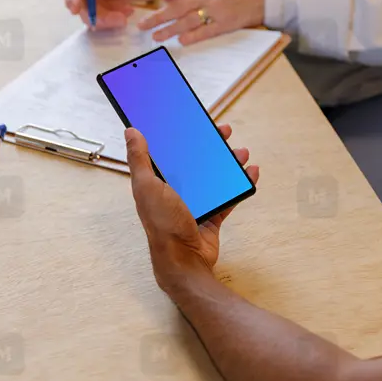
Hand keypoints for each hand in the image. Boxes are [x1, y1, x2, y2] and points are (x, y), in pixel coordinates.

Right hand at [63, 0, 138, 29]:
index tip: (75, 8)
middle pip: (75, 7)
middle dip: (88, 15)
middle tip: (99, 21)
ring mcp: (87, 6)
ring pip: (89, 18)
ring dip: (106, 20)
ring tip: (123, 17)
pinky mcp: (96, 16)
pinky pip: (101, 23)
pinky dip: (114, 20)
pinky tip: (127, 11)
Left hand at [126, 123, 258, 294]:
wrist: (184, 260)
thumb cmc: (162, 225)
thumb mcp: (147, 187)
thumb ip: (139, 159)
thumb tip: (131, 131)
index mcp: (158, 182)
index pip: (170, 151)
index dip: (181, 134)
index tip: (194, 120)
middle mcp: (176, 191)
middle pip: (196, 161)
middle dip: (211, 145)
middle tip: (224, 131)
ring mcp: (196, 203)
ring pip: (215, 176)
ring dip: (229, 163)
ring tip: (241, 153)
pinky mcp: (213, 215)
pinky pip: (230, 196)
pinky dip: (241, 184)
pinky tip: (251, 173)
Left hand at [136, 0, 264, 44]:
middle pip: (177, 5)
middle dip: (158, 15)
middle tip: (143, 24)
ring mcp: (216, 9)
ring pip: (188, 19)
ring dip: (171, 28)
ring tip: (157, 36)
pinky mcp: (226, 23)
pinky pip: (207, 30)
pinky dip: (194, 36)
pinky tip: (182, 41)